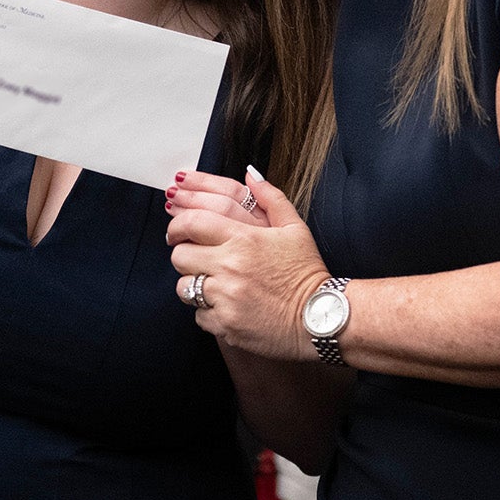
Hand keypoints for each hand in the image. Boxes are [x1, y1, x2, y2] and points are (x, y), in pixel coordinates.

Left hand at [168, 173, 329, 362]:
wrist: (323, 318)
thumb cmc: (307, 272)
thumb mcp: (294, 229)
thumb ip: (270, 198)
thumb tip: (250, 174)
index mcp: (244, 239)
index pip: (191, 223)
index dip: (177, 226)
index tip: (177, 232)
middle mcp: (230, 267)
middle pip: (180, 255)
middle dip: (185, 256)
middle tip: (196, 259)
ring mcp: (226, 298)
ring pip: (184, 287)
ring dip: (193, 285)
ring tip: (212, 285)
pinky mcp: (226, 325)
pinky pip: (198, 315)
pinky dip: (207, 312)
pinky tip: (226, 307)